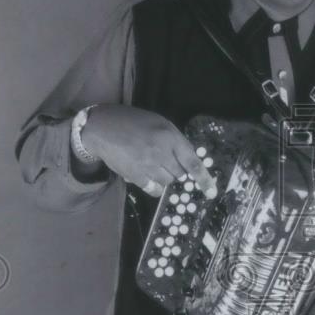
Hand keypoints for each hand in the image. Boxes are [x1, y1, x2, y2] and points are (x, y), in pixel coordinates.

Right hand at [81, 104, 216, 197]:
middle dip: (177, 170)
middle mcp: (162, 152)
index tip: (212, 192)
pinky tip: (148, 176)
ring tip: (152, 164)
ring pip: (167, 182)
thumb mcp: (158, 123)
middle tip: (165, 160)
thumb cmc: (131, 121)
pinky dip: (154, 186)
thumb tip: (187, 160)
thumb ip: (174, 140)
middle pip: (180, 174)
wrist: (101, 128)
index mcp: (170, 136)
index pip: (193, 162)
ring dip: (164, 176)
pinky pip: (153, 189)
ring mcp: (148, 166)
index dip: (204, 179)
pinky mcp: (136, 176)